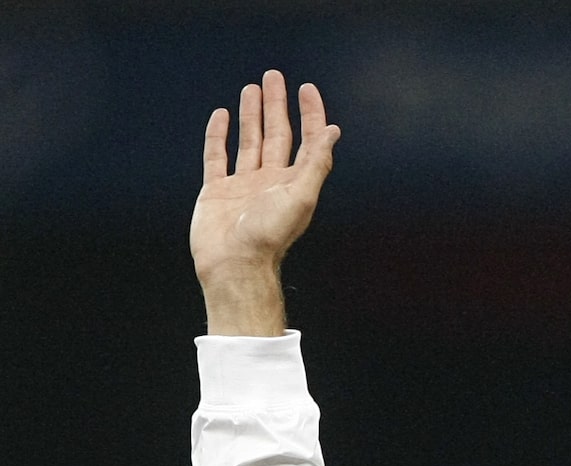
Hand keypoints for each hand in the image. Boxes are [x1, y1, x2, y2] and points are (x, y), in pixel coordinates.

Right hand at [192, 71, 338, 337]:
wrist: (234, 264)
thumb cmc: (270, 235)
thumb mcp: (300, 196)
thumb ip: (316, 164)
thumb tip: (333, 132)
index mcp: (294, 183)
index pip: (306, 141)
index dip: (310, 115)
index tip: (306, 89)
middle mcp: (270, 182)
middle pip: (277, 134)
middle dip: (277, 105)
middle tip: (274, 76)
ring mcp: (243, 185)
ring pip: (249, 141)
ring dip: (252, 115)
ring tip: (252, 88)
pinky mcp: (217, 191)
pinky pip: (217, 156)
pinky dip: (218, 136)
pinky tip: (222, 116)